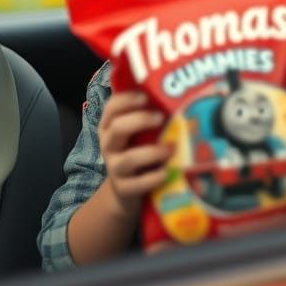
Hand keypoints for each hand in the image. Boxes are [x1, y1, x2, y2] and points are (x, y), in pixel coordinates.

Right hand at [98, 91, 172, 220]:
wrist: (127, 190)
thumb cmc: (137, 151)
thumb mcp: (137, 132)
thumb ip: (148, 115)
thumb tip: (176, 95)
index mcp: (109, 126)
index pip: (111, 107)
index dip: (127, 100)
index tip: (146, 96)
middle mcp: (108, 145)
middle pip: (118, 128)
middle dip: (140, 120)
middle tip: (161, 118)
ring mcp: (115, 168)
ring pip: (129, 158)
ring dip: (153, 152)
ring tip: (172, 147)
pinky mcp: (124, 189)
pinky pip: (139, 183)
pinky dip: (155, 176)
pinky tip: (168, 172)